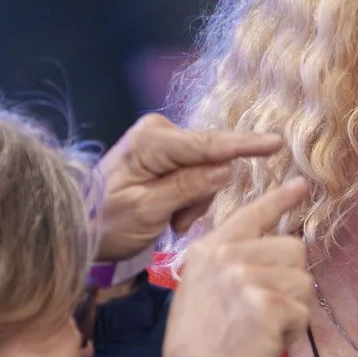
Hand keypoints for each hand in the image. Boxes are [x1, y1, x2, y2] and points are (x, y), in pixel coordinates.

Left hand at [91, 115, 285, 264]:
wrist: (82, 225)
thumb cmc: (108, 222)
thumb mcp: (147, 210)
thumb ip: (186, 188)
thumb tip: (226, 170)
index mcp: (151, 140)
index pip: (207, 143)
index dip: (244, 144)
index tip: (275, 143)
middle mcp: (159, 131)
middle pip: (210, 158)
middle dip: (202, 194)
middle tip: (178, 224)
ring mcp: (163, 141)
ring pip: (207, 170)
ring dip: (195, 201)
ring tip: (171, 222)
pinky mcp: (167, 154)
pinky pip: (197, 175)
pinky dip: (189, 198)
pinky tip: (170, 215)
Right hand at [162, 177, 310, 356]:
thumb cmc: (202, 347)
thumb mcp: (202, 290)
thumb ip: (231, 262)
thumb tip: (275, 245)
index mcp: (209, 249)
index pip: (252, 214)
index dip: (280, 200)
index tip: (300, 186)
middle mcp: (227, 255)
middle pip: (293, 248)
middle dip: (290, 279)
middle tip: (265, 310)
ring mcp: (246, 276)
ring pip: (303, 279)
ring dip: (293, 307)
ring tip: (263, 328)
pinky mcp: (268, 301)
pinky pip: (303, 309)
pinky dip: (293, 331)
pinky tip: (267, 341)